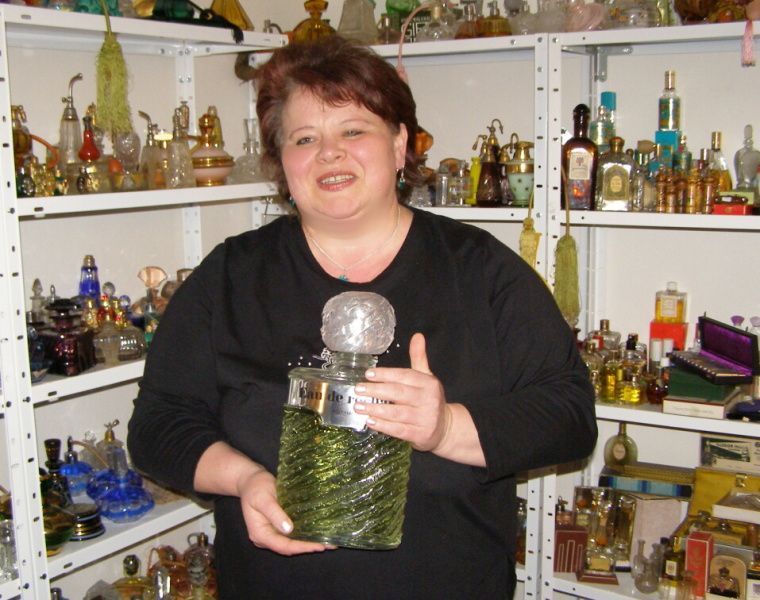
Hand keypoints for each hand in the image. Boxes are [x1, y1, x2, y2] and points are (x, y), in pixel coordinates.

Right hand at [235, 468, 331, 555]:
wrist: (250, 481)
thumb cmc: (256, 487)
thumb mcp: (263, 498)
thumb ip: (275, 513)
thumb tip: (289, 529)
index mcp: (260, 534)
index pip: (283, 546)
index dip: (301, 547)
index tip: (318, 546)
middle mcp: (265, 538)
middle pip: (289, 547)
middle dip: (308, 547)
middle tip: (330, 546)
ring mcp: (271, 533)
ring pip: (291, 543)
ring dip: (308, 543)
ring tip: (329, 542)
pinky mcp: (277, 527)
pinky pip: (292, 535)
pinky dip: (304, 535)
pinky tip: (317, 533)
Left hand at [355, 332, 451, 452]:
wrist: (445, 428)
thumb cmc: (429, 399)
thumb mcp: (426, 377)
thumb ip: (419, 357)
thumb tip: (417, 336)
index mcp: (429, 383)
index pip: (405, 376)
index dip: (386, 374)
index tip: (368, 374)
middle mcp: (428, 400)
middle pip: (399, 393)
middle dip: (376, 390)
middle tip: (358, 389)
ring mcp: (425, 418)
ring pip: (397, 413)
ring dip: (376, 409)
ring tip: (359, 405)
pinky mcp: (420, 435)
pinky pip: (399, 430)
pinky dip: (384, 426)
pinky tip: (370, 421)